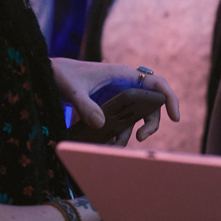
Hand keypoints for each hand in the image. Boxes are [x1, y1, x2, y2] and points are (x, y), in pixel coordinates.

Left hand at [50, 58, 179, 142]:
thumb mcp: (72, 89)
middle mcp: (124, 86)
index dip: (169, 99)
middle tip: (141, 138)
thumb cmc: (61, 75)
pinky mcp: (107, 108)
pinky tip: (105, 143)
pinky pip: (119, 123)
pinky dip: (116, 134)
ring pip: (134, 118)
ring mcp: (116, 97)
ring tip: (114, 146)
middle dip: (150, 124)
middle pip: (149, 106)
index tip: (174, 117)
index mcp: (123, 75)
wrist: (46, 75)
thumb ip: (85, 106)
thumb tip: (102, 126)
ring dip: (129, 134)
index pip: (157, 84)